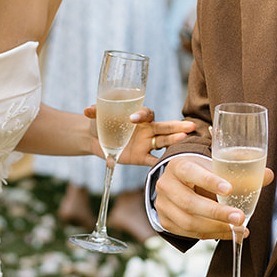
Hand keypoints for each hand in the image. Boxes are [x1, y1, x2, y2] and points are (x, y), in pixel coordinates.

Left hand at [80, 106, 195, 165]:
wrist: (95, 137)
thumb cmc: (100, 120)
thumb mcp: (97, 114)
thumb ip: (95, 111)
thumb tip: (87, 110)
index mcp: (138, 115)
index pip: (146, 113)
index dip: (141, 114)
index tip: (132, 119)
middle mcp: (146, 128)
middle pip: (165, 127)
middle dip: (177, 126)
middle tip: (189, 126)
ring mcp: (145, 143)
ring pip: (163, 142)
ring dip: (174, 141)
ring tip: (185, 140)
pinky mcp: (140, 157)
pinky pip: (153, 161)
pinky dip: (161, 164)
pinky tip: (172, 166)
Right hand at [153, 154, 272, 240]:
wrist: (179, 183)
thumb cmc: (201, 172)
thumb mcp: (215, 166)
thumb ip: (241, 170)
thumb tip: (268, 175)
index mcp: (178, 165)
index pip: (190, 172)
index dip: (209, 181)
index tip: (229, 189)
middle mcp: (166, 185)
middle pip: (189, 202)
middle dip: (217, 213)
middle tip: (240, 218)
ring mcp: (163, 205)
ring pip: (188, 222)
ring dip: (216, 228)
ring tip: (238, 228)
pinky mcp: (166, 222)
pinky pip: (189, 233)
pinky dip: (211, 235)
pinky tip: (228, 232)